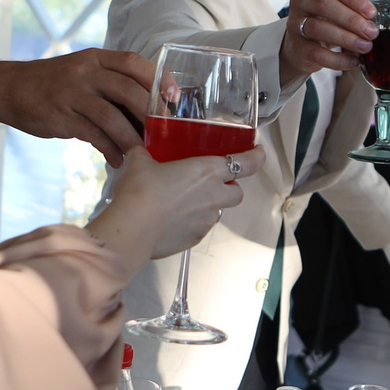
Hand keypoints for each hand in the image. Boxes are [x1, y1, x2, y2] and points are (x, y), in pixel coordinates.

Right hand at [3, 48, 153, 160]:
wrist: (9, 89)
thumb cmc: (53, 84)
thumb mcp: (82, 71)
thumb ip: (111, 82)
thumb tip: (148, 108)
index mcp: (95, 58)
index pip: (134, 62)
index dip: (158, 78)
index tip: (174, 98)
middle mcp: (85, 72)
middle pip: (127, 89)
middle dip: (151, 112)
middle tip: (163, 131)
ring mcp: (71, 93)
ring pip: (111, 116)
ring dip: (131, 137)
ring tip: (142, 153)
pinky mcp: (61, 116)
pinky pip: (92, 135)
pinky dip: (109, 150)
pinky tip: (117, 160)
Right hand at [88, 143, 260, 263]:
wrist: (132, 228)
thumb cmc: (139, 193)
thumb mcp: (140, 162)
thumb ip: (145, 154)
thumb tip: (139, 150)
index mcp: (207, 171)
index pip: (247, 163)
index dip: (256, 157)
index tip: (258, 153)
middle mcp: (214, 196)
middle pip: (237, 192)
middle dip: (229, 187)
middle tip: (213, 182)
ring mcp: (206, 220)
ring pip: (218, 211)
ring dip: (210, 205)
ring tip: (186, 201)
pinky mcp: (195, 238)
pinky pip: (201, 227)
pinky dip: (193, 222)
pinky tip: (174, 218)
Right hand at [280, 0, 374, 85]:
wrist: (302, 47)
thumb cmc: (326, 23)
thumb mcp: (339, 10)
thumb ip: (354, 11)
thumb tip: (374, 24)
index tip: (371, 13)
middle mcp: (301, 1)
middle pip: (324, 5)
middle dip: (351, 19)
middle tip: (371, 32)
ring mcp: (294, 23)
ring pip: (318, 28)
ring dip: (346, 38)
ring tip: (365, 47)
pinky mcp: (296, 46)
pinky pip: (316, 53)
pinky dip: (338, 59)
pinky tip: (353, 61)